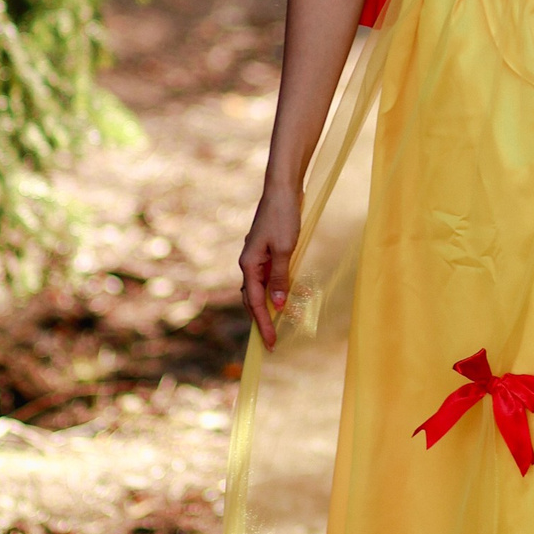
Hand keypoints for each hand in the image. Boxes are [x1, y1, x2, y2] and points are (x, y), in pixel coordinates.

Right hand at [240, 178, 302, 347]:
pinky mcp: (266, 250)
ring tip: (277, 325)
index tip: (270, 344)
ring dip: (267, 307)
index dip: (264, 324)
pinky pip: (267, 277)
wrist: (282, 189)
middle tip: (271, 342)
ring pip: (259, 289)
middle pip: (253, 299)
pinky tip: (282, 296)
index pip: (256, 303)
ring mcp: (257, 256)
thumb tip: (276, 305)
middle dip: (261, 321)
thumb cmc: (283, 217)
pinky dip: (274, 290)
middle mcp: (249, 262)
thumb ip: (280, 278)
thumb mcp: (284, 250)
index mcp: (249, 264)